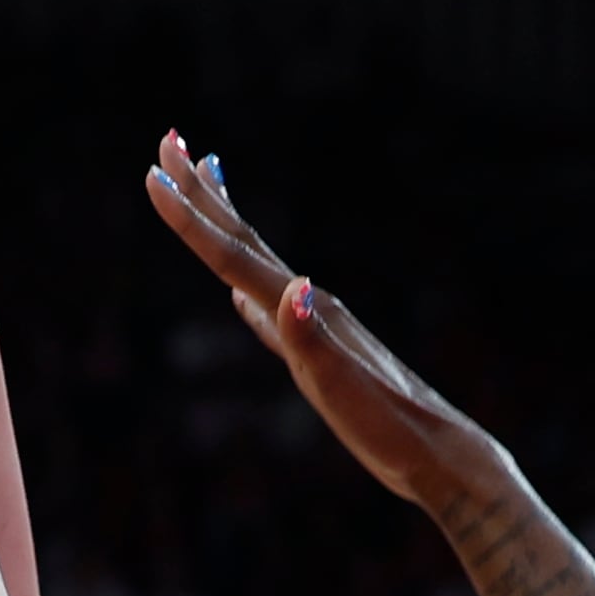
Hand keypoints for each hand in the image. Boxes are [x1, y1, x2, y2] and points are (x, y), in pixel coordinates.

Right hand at [143, 132, 504, 511]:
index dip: (192, 219)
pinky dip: (250, 292)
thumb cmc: (393, 430)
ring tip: (206, 182)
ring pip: (258, 264)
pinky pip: (273, 310)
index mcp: (308, 311)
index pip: (236, 256)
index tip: (153, 173)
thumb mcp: (346, 389)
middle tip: (169, 140)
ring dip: (226, 223)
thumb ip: (312, 341)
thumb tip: (291, 289)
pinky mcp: (323, 355)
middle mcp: (311, 307)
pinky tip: (243, 299)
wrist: (440, 455)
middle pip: (246, 240)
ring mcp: (316, 328)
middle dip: (204, 194)